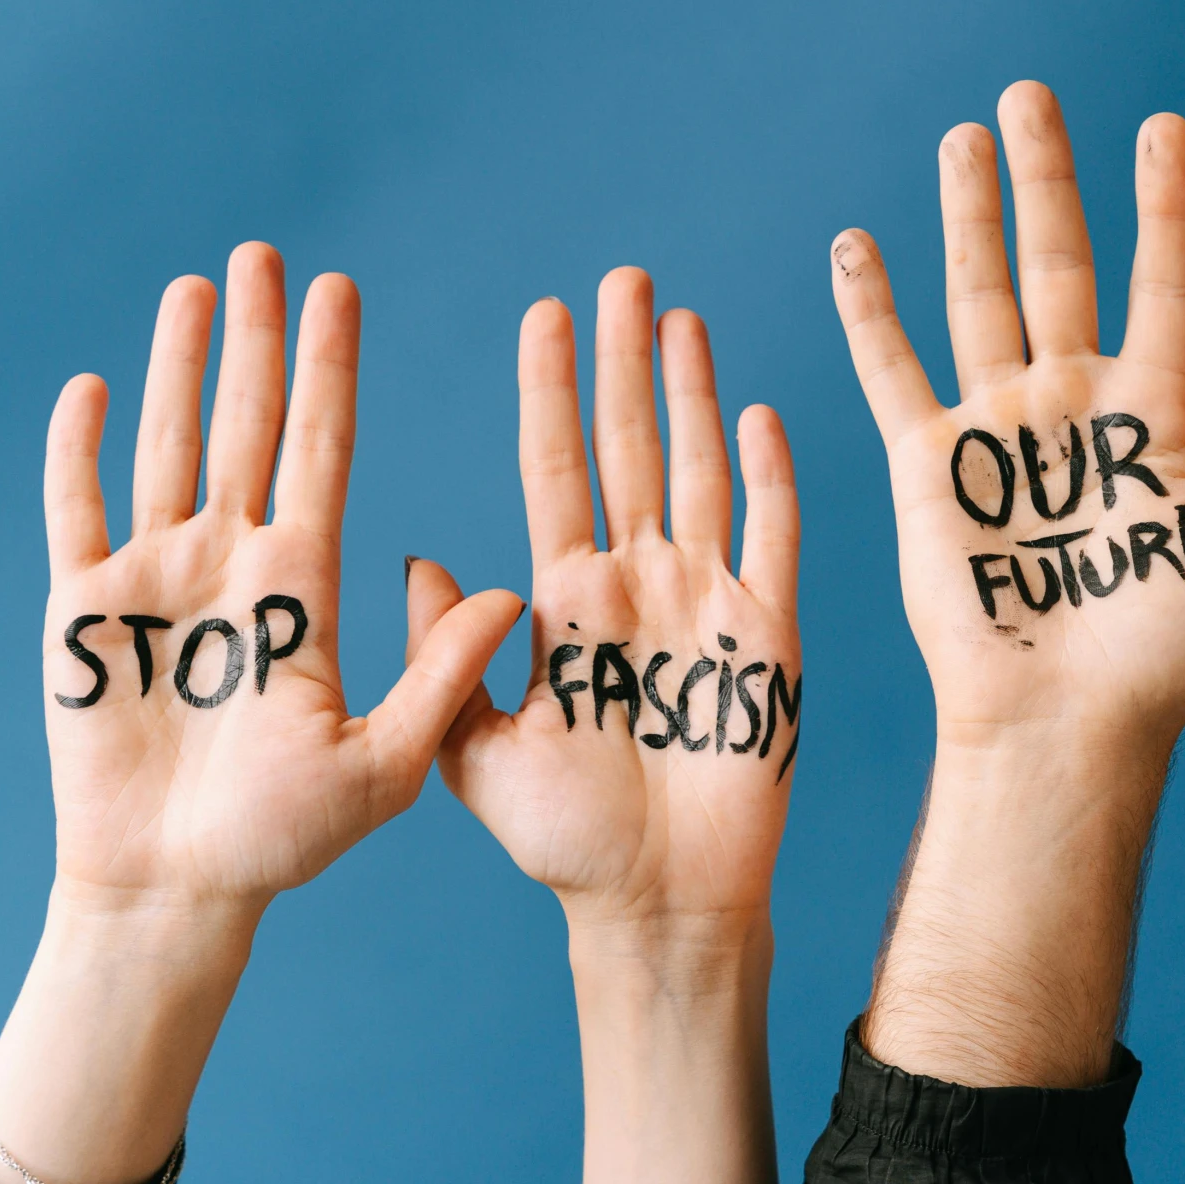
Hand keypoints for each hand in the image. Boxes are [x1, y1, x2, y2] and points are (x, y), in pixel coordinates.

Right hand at [0, 245, 518, 1183]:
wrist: (179, 893)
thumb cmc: (285, 842)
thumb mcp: (386, 760)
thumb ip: (444, 676)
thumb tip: (515, 591)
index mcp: (303, 584)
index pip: (321, 447)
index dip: (330, 369)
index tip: (340, 291)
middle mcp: (233, 563)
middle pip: (248, 425)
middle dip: (258, 339)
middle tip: (265, 253)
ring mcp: (156, 579)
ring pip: (167, 445)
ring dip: (179, 367)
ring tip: (195, 288)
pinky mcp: (81, 613)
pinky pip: (77, 512)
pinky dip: (77, 453)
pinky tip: (91, 387)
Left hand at [410, 268, 794, 1183]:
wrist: (657, 904)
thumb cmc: (569, 842)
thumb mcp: (476, 751)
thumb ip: (447, 659)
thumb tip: (411, 558)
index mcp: (566, 601)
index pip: (556, 468)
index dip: (551, 391)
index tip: (544, 315)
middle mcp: (636, 583)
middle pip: (630, 448)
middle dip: (625, 363)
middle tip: (622, 280)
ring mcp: (705, 602)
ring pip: (699, 472)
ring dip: (694, 396)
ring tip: (683, 320)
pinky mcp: (767, 637)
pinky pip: (773, 540)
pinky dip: (770, 479)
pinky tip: (761, 417)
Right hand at [833, 81, 1184, 761]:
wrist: (1074, 724)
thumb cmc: (1172, 656)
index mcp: (1151, 411)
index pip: (1162, 283)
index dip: (1163, 208)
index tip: (1166, 127)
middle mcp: (1072, 402)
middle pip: (1058, 265)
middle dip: (1046, 181)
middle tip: (1033, 94)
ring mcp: (999, 427)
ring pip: (978, 296)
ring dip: (968, 216)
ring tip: (965, 135)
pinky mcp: (932, 466)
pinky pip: (894, 372)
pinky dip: (872, 311)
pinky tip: (858, 241)